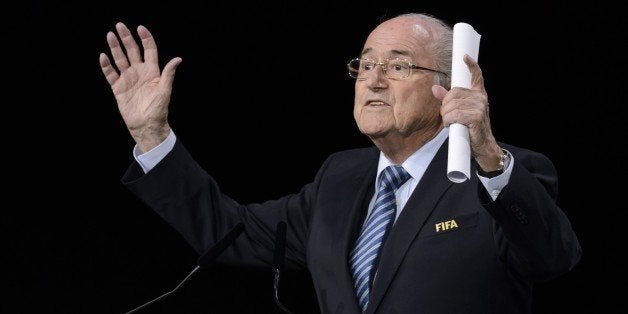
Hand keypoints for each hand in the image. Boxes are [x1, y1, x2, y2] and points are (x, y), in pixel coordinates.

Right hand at [99, 22, 181, 152]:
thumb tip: (178, 59)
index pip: (149, 50)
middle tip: (120, 26)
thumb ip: (168, 73)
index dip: (145, 39)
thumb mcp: (165, 90)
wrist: (147, 125)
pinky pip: (111, 74)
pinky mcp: (118, 87)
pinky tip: (103, 56)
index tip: (140, 28)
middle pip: (132, 51)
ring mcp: (128, 79)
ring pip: (120, 59)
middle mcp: (139, 72)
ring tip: (110, 35)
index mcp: (152, 71)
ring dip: (115, 48)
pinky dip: (106, 65)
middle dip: (126, 38)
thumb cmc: (158, 109)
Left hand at [432, 55, 502, 171]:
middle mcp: (481, 98)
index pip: (476, 76)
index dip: (471, 66)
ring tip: (451, 122)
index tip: (465, 57)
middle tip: (448, 116)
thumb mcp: (459, 112)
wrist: (483, 146)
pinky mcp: (476, 116)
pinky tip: (452, 125)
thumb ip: (447, 100)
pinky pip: (454, 114)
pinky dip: (449, 121)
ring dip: (446, 116)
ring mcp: (480, 106)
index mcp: (478, 94)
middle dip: (446, 106)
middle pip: (454, 94)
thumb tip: (435, 88)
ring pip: (452, 105)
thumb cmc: (470, 129)